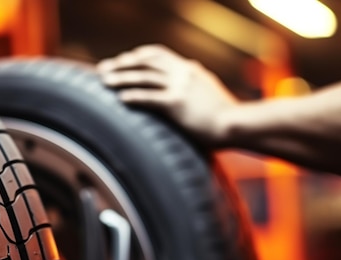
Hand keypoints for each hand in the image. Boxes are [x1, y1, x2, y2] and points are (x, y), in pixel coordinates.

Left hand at [97, 44, 238, 146]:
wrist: (237, 124)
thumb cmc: (224, 114)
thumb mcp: (209, 90)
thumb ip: (197, 80)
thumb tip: (192, 74)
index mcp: (189, 69)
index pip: (158, 54)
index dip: (137, 55)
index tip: (122, 59)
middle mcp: (183, 73)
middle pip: (145, 63)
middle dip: (122, 64)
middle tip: (103, 69)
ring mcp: (180, 87)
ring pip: (144, 77)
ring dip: (122, 78)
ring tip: (105, 83)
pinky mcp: (177, 103)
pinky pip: (150, 98)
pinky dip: (134, 97)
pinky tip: (120, 99)